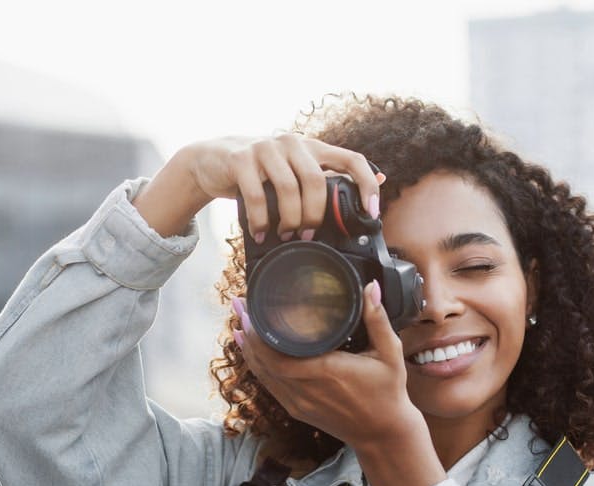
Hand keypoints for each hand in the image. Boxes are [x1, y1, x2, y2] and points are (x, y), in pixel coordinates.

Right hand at [184, 135, 382, 241]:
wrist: (213, 161)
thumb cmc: (262, 172)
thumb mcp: (297, 170)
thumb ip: (330, 175)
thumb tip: (380, 178)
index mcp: (313, 147)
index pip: (351, 159)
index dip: (366, 185)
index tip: (370, 213)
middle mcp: (293, 143)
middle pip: (316, 181)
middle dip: (315, 215)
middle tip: (308, 235)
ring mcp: (265, 148)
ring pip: (288, 189)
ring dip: (289, 220)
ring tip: (285, 235)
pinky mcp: (241, 159)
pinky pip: (257, 196)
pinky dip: (261, 221)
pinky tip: (261, 233)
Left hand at [231, 280, 424, 449]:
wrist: (384, 434)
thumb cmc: (388, 393)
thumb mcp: (390, 354)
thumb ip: (378, 320)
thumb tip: (370, 288)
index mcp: (327, 372)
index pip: (279, 356)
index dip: (259, 334)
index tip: (252, 308)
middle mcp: (308, 389)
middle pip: (264, 362)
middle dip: (248, 333)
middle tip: (240, 306)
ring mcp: (300, 403)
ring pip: (263, 375)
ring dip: (248, 349)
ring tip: (239, 323)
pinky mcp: (298, 410)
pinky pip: (270, 386)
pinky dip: (257, 367)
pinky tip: (250, 351)